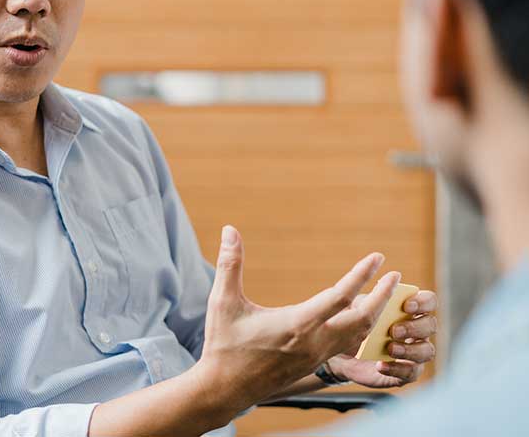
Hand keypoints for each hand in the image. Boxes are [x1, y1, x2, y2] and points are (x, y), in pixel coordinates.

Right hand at [194, 225, 400, 417]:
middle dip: (383, 296)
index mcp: (297, 324)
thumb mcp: (223, 301)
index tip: (378, 257)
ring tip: (384, 294)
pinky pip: (348, 346)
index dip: (362, 275)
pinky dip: (361, 329)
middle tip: (396, 275)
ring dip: (375, 314)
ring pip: (359, 336)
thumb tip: (229, 229)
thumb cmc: (223, 344)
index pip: (341, 296)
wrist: (224, 389)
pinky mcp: (312, 364)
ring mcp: (316, 357)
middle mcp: (313, 342)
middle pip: (363, 320)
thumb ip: (230, 264)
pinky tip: (360, 318)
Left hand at [328, 289, 437, 387]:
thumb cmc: (354, 323)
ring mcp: (415, 353)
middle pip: (430, 325)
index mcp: (410, 309)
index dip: (423, 302)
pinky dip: (397, 369)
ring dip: (409, 350)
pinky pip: (411, 373)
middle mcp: (418, 330)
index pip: (429, 301)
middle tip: (394, 330)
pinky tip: (381, 365)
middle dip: (414, 327)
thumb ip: (371, 299)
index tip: (406, 306)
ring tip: (389, 349)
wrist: (342, 353)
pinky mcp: (406, 373)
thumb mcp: (358, 308)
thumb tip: (381, 286)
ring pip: (427, 351)